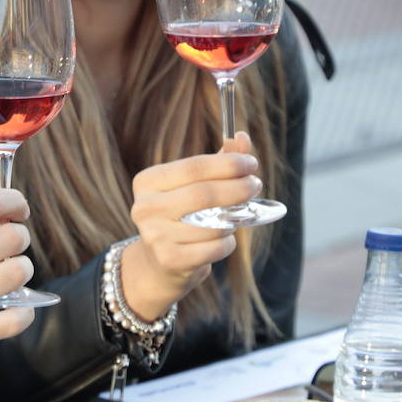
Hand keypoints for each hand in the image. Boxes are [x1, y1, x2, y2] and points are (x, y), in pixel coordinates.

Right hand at [0, 188, 34, 371]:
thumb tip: (0, 219)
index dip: (14, 201)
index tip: (18, 210)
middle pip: (12, 237)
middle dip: (18, 237)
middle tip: (10, 246)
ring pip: (18, 273)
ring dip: (20, 271)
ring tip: (6, 275)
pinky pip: (16, 319)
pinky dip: (22, 313)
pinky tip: (14, 308)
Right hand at [123, 133, 260, 320]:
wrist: (161, 263)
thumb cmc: (183, 216)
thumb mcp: (195, 185)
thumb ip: (219, 162)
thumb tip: (242, 137)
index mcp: (147, 181)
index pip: (194, 167)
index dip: (228, 163)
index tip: (252, 163)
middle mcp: (145, 207)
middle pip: (204, 194)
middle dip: (238, 188)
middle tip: (255, 185)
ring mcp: (154, 236)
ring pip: (213, 224)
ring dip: (233, 220)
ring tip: (235, 217)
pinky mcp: (169, 260)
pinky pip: (214, 248)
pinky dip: (227, 243)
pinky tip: (223, 239)